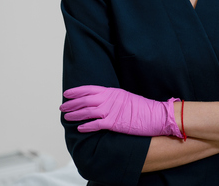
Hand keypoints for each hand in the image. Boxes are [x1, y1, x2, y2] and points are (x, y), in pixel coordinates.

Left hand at [60, 85, 182, 137]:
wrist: (156, 115)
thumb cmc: (143, 108)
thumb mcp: (126, 97)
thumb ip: (112, 98)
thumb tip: (101, 101)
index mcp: (112, 91)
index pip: (90, 89)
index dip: (76, 91)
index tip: (67, 93)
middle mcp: (110, 99)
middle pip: (85, 100)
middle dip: (72, 103)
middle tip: (62, 107)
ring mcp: (112, 110)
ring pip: (87, 112)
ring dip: (75, 114)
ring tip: (67, 117)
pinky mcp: (114, 123)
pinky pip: (96, 124)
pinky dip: (86, 126)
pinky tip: (80, 128)